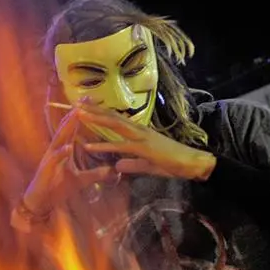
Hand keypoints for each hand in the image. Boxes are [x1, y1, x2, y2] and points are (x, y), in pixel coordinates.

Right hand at [19, 105, 118, 218]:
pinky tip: (67, 147)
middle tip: (84, 99)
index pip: (73, 129)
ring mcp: (50, 159)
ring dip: (66, 127)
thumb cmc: (58, 188)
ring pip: (59, 139)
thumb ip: (95, 174)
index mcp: (63, 150)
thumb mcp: (81, 180)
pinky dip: (60, 153)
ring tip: (75, 115)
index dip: (82, 116)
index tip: (91, 102)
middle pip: (66, 129)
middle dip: (75, 114)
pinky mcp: (46, 170)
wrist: (41, 201)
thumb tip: (111, 170)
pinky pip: (54, 160)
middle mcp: (56, 150)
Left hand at [79, 103, 216, 180]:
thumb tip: (117, 166)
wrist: (193, 164)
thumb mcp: (147, 165)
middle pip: (112, 116)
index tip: (85, 106)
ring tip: (78, 115)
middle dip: (94, 110)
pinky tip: (89, 147)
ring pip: (114, 125)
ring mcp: (141, 138)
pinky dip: (103, 146)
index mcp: (139, 132)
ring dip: (96, 119)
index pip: (117, 119)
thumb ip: (132, 164)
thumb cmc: (173, 163)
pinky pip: (120, 146)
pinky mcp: (143, 149)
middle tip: (75, 103)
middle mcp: (139, 130)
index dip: (101, 112)